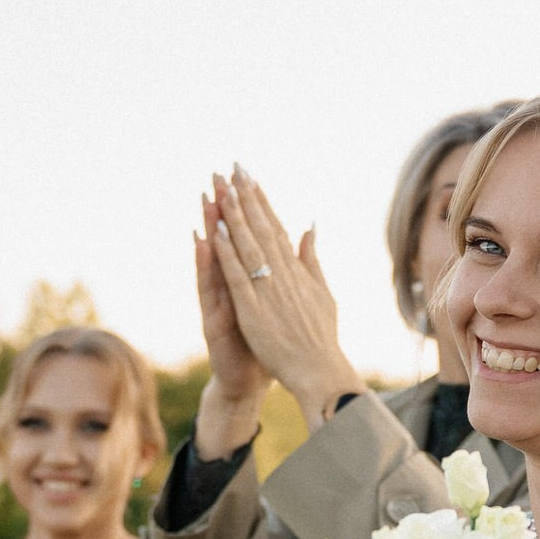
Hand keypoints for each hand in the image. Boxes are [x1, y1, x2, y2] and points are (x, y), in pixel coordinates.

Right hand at [192, 184, 267, 458]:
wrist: (247, 383)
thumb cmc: (264, 345)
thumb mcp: (278, 306)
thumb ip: (285, 274)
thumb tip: (297, 244)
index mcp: (251, 282)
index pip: (249, 240)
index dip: (247, 211)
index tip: (246, 179)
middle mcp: (231, 287)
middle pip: (228, 243)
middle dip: (224, 209)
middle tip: (219, 176)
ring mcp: (219, 302)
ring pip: (213, 259)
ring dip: (209, 228)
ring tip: (207, 198)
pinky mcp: (213, 319)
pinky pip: (208, 289)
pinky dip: (205, 265)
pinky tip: (202, 242)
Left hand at [207, 169, 364, 424]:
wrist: (321, 371)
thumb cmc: (322, 338)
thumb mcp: (323, 293)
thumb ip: (312, 259)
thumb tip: (310, 227)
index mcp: (297, 270)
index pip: (276, 227)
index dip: (262, 200)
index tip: (250, 176)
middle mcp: (283, 275)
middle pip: (262, 228)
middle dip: (247, 196)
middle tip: (233, 167)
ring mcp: (268, 291)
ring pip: (248, 246)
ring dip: (234, 215)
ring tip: (222, 187)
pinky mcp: (253, 311)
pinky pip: (238, 277)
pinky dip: (227, 254)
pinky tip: (216, 232)